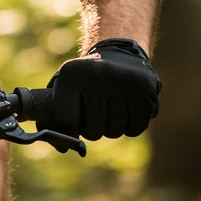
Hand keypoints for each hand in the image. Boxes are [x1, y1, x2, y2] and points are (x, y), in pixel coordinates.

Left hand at [37, 38, 160, 139]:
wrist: (119, 53)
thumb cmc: (85, 79)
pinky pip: (135, 128)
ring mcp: (123, 81)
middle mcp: (97, 74)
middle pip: (92, 131)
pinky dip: (130, 126)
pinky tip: (127, 110)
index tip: (72, 134)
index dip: (67, 135)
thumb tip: (61, 147)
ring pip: (114, 132)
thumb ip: (55, 116)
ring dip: (112, 128)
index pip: (66, 120)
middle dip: (92, 130)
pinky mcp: (145, 90)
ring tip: (111, 109)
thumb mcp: (64, 86)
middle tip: (95, 115)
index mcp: (71, 74)